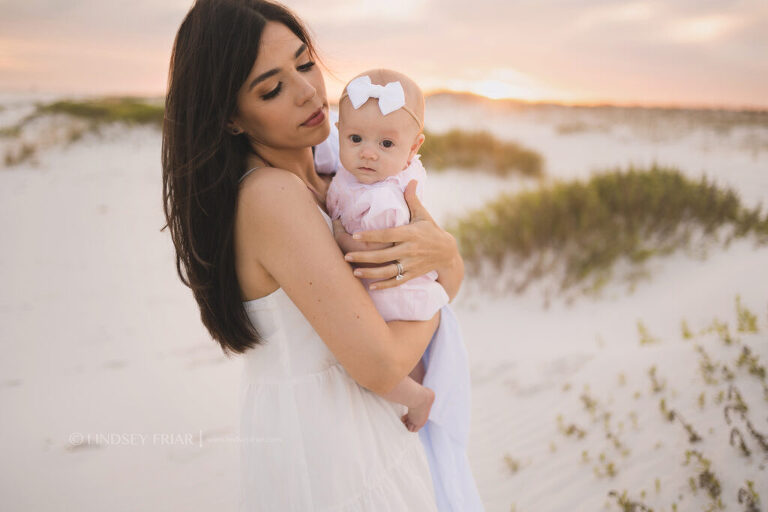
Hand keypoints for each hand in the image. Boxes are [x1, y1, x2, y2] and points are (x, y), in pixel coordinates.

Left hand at [343, 179, 459, 289]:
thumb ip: (412, 199)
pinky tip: (369, 285)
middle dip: (364, 257)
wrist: (447, 252)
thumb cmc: (431, 230)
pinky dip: (383, 285)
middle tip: (345, 256)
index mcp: (410, 234)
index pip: (387, 235)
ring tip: (354, 271)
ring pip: (388, 271)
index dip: (371, 236)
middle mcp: (410, 250)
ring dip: (370, 273)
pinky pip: (396, 282)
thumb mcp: (423, 214)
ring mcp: (411, 264)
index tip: (355, 235)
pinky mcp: (412, 274)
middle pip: (383, 256)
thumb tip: (411, 179)